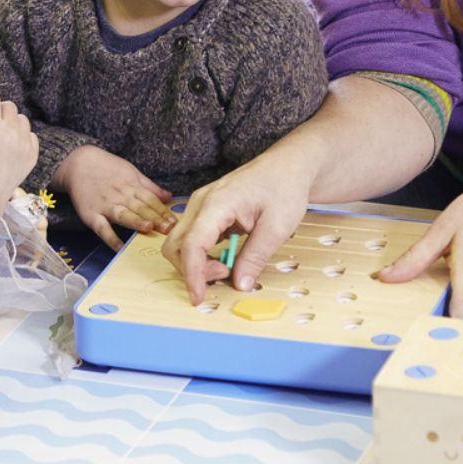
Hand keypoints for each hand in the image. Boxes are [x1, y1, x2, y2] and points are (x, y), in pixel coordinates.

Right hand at [56, 145, 174, 249]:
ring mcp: (105, 206)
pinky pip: (102, 228)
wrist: (78, 163)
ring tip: (148, 228)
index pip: (151, 200)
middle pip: (141, 208)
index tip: (175, 223)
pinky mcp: (91, 214)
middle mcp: (120, 196)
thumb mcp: (131, 172)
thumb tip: (169, 196)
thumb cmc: (107, 168)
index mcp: (132, 186)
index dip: (164, 211)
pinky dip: (110, 237)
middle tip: (169, 230)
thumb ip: (150, 186)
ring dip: (136, 222)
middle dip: (156, 219)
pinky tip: (118, 247)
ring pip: (123, 215)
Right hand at [162, 154, 310, 304]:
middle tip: (225, 275)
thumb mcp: (277, 227)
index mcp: (217, 203)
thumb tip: (240, 285)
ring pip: (179, 243)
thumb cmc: (284, 187)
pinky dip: (201, 255)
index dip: (192, 274)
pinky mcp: (206, 212)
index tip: (198, 297)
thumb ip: (255, 257)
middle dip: (192, 269)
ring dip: (195, 263)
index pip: (191, 244)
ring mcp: (200, 206)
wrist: (287, 165)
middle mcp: (200, 203)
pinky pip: (192, 238)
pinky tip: (224, 259)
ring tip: (227, 267)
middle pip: (175, 245)